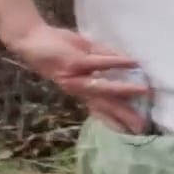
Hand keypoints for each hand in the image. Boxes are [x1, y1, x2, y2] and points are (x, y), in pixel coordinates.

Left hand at [7, 23, 150, 134]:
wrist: (29, 39)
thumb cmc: (56, 48)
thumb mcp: (83, 55)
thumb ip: (105, 58)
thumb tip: (131, 62)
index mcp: (81, 89)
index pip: (102, 110)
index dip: (117, 121)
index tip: (133, 133)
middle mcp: (78, 88)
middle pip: (105, 105)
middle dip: (124, 115)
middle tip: (142, 126)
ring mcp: (75, 77)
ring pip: (103, 87)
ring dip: (124, 90)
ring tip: (145, 91)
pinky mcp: (74, 62)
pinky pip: (100, 63)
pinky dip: (117, 62)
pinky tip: (133, 63)